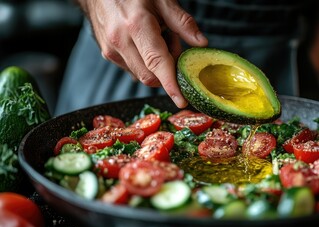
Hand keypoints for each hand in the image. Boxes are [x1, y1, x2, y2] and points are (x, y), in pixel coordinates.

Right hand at [76, 0, 207, 107]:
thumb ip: (183, 22)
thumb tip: (201, 43)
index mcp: (136, 26)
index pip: (157, 63)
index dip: (170, 85)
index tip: (181, 101)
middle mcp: (120, 41)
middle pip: (151, 76)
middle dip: (168, 70)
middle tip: (172, 43)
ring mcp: (111, 50)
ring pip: (143, 75)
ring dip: (156, 66)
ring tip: (157, 38)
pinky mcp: (108, 54)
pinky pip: (133, 69)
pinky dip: (145, 63)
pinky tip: (145, 43)